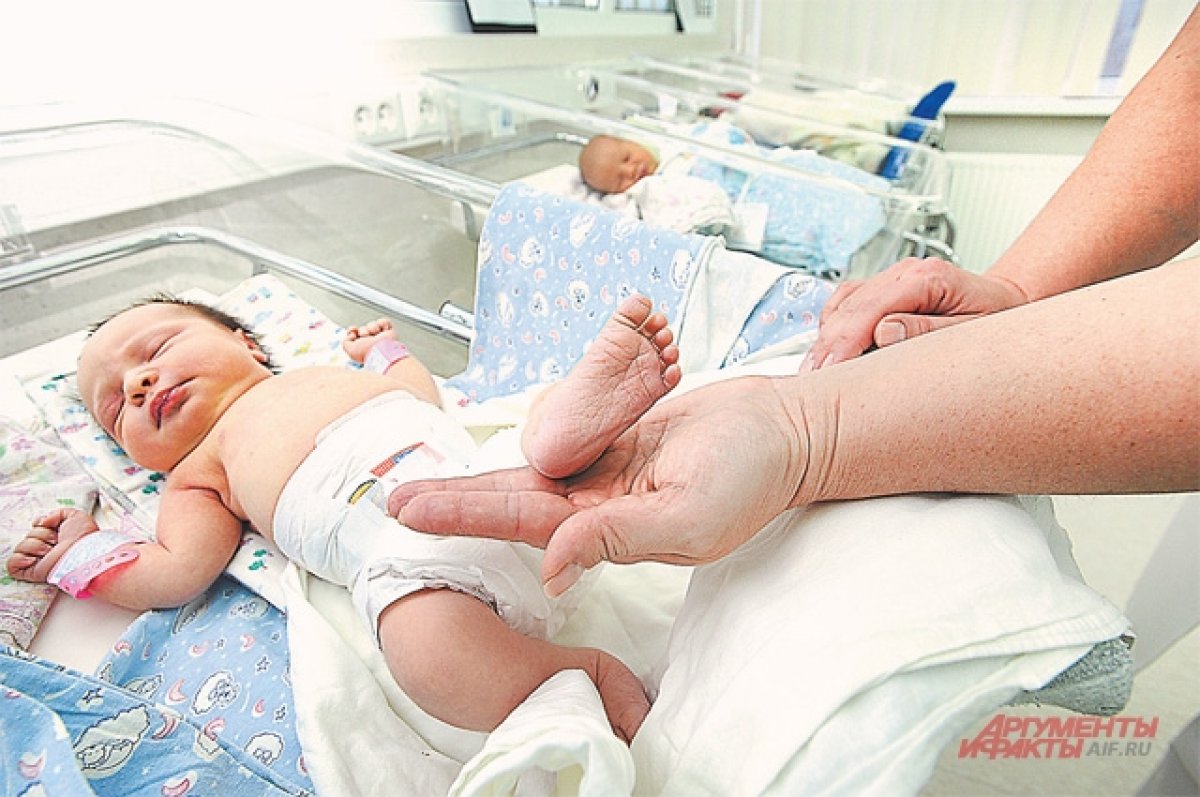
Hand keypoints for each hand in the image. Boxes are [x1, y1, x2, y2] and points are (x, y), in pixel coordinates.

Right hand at [6, 508, 99, 582]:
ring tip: (49, 551)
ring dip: (34, 546)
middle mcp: (45, 548)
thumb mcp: (75, 516)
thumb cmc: (84, 536)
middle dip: (42, 535)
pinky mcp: (33, 571)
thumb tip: (41, 522)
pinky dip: (19, 559)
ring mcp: (38, 560)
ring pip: (20, 547)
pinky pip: (12, 565)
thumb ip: (57, 513)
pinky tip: (34, 559)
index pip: (35, 526)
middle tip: (56, 541)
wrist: (84, 553)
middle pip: (28, 535)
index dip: (40, 524)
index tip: (52, 526)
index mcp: (54, 536)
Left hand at [343, 319, 395, 363]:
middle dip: (363, 331)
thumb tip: (351, 335)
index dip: (353, 330)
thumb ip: (346, 342)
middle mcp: (372, 342)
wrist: (381, 350)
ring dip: (372, 327)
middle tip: (367, 337)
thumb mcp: (350, 349)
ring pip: (372, 324)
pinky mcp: (389, 332)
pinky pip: (384, 321)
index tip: (353, 331)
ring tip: (375, 334)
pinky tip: (382, 330)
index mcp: (363, 346)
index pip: (356, 334)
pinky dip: (382, 323)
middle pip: (363, 328)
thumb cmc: (367, 351)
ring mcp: (381, 337)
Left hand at [391, 376, 808, 595]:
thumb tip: (553, 567)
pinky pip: (565, 438)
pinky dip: (529, 438)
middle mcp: (600, 508)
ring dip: (480, 475)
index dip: (464, 515)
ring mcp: (609, 475)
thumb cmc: (749, 475)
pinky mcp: (620, 443)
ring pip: (531, 472)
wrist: (785, 430)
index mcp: (610, 532)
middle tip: (394, 498)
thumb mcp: (686, 516)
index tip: (411, 509)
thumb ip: (618, 540)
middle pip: (513, 502)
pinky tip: (492, 446)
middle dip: (454, 501)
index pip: (524, 525)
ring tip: (426, 478)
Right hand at [802, 257, 1027, 369]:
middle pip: (849, 308)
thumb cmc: (997, 319)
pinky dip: (833, 327)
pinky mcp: (882, 290)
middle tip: (811, 381)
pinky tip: (829, 351)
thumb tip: (884, 333)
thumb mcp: (973, 332)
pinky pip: (846, 304)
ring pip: (842, 305)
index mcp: (926, 278)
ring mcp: (891, 279)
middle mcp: (905, 273)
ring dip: (826, 338)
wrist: (1009, 303)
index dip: (843, 343)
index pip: (869, 309)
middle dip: (827, 346)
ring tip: (816, 373)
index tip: (828, 371)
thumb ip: (928, 331)